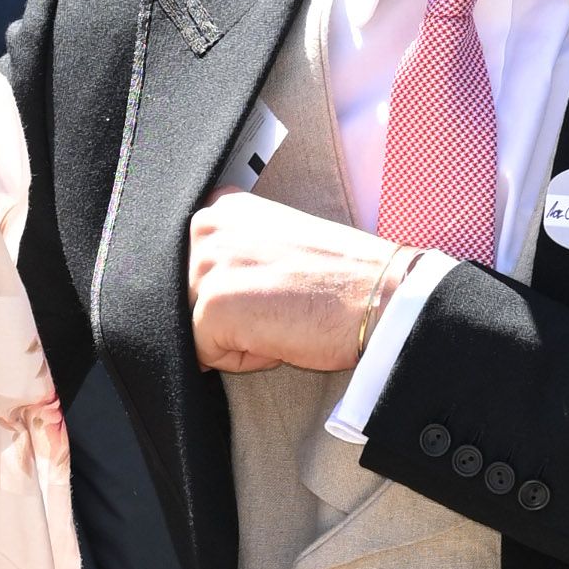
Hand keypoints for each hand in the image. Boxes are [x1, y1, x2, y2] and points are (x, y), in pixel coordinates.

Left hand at [188, 189, 405, 377]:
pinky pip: (207, 355)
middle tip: (282, 303)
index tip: (273, 286)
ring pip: (196, 329)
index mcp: (220, 208)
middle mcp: (206, 227)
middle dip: (230, 317)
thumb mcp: (273, 242)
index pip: (190, 273)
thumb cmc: (338, 277)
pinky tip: (281, 335)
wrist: (381, 296)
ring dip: (237, 338)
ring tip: (283, 316)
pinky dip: (245, 360)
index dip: (232, 294)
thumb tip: (196, 289)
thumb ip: (232, 251)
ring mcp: (206, 266)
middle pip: (188, 301)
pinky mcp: (213, 307)